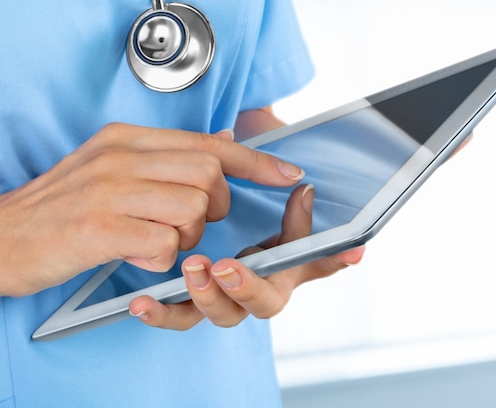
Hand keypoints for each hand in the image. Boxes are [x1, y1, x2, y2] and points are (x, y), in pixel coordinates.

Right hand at [0, 123, 304, 296]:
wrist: (0, 237)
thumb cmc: (61, 207)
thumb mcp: (111, 165)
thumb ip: (168, 155)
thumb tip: (224, 142)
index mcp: (127, 139)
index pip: (210, 143)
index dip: (257, 160)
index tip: (288, 173)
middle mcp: (121, 157)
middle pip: (209, 173)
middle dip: (215, 204)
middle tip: (191, 221)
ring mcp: (110, 190)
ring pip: (193, 208)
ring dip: (187, 236)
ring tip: (156, 241)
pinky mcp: (99, 227)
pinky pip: (164, 244)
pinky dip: (161, 258)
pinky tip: (136, 255)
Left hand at [128, 183, 364, 328]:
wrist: (210, 238)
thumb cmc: (251, 232)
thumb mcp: (270, 219)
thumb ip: (294, 211)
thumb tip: (307, 187)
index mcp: (284, 270)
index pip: (313, 268)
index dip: (331, 261)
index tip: (344, 248)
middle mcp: (255, 292)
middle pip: (260, 304)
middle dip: (245, 286)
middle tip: (226, 265)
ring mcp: (222, 301)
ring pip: (219, 314)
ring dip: (205, 296)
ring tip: (192, 269)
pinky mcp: (189, 305)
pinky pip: (178, 317)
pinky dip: (162, 313)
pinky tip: (142, 302)